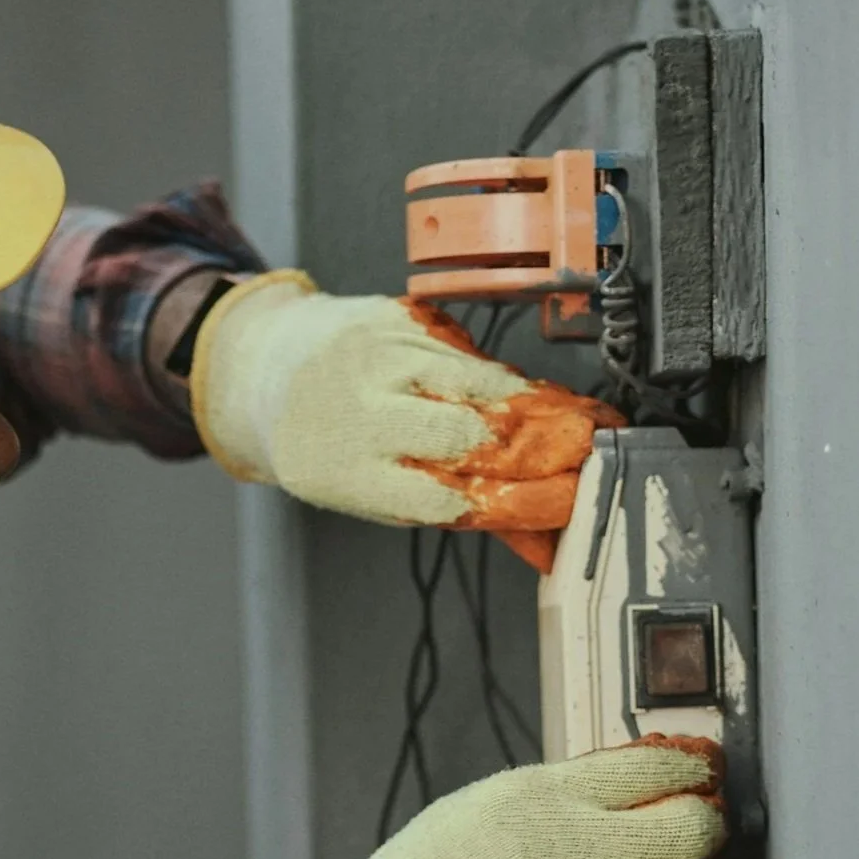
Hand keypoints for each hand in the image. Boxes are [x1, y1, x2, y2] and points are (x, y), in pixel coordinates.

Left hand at [190, 270, 623, 570]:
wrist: (268, 367)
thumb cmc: (328, 445)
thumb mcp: (375, 494)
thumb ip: (457, 511)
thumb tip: (542, 540)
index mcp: (350, 474)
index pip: (449, 496)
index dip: (519, 501)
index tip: (570, 502)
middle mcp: (360, 411)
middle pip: (471, 434)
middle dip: (542, 449)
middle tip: (591, 456)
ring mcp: (380, 357)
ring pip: (481, 384)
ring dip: (541, 408)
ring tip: (582, 425)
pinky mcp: (399, 318)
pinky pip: (471, 350)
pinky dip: (507, 376)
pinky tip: (533, 393)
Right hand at [261, 741, 725, 858]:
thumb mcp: (470, 813)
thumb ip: (542, 804)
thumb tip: (609, 799)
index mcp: (545, 797)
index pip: (656, 767)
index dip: (688, 775)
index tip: (694, 783)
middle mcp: (584, 847)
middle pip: (694, 829)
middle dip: (696, 836)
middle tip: (682, 849)